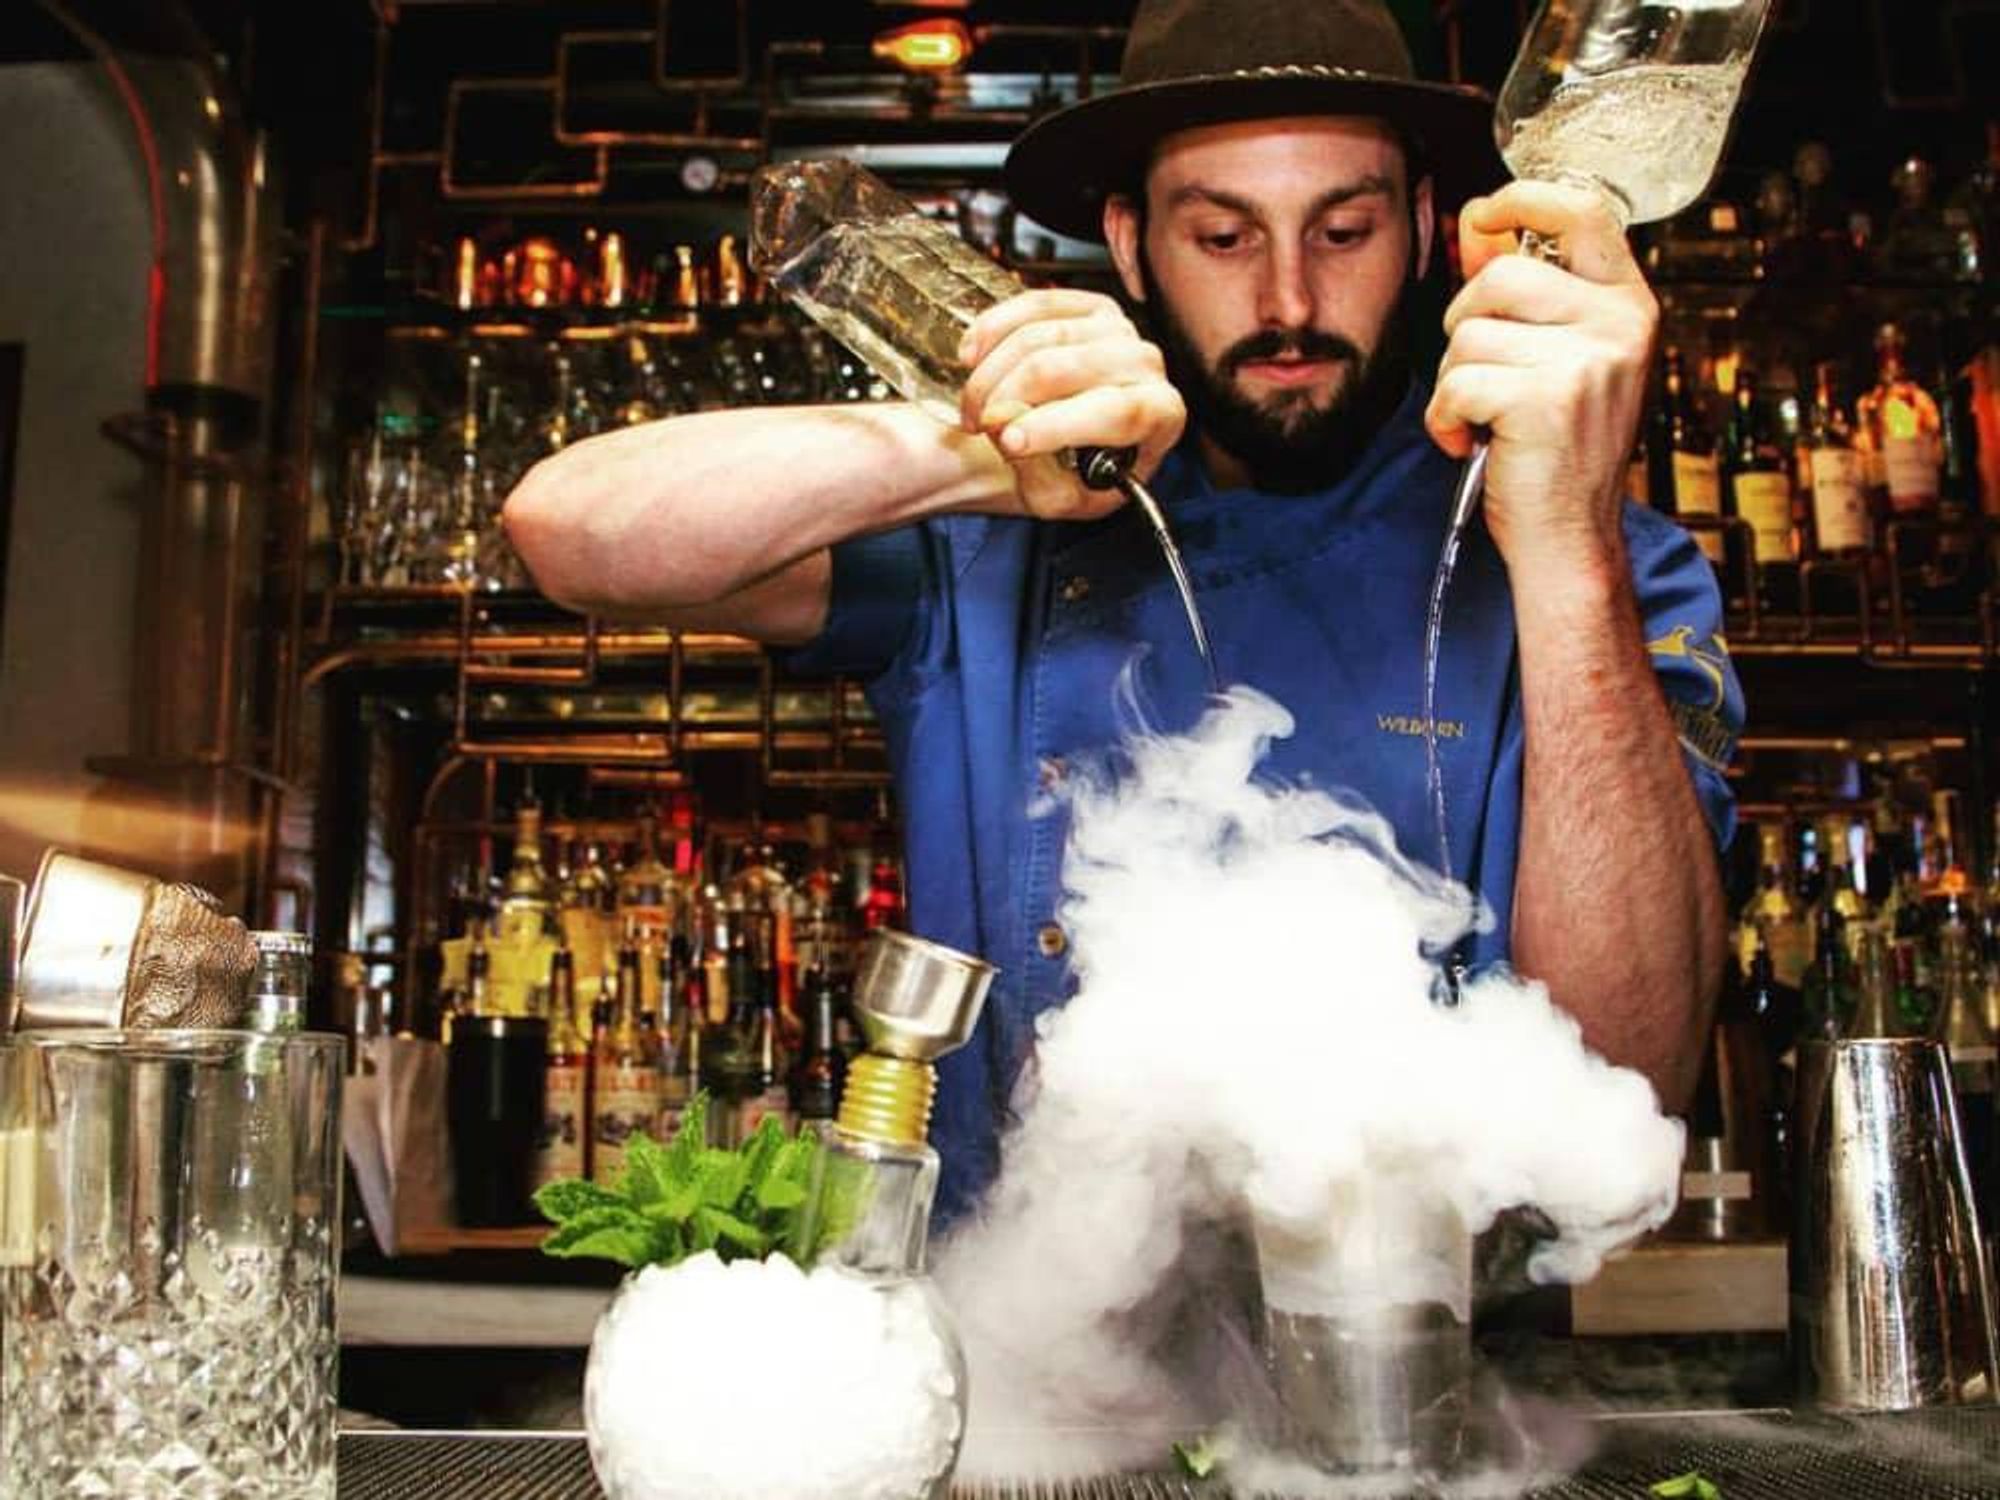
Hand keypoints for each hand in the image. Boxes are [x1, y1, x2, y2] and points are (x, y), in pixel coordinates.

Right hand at [958, 289, 1185, 520]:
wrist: (1062, 443)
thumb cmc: (1071, 474)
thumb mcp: (1056, 498)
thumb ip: (1039, 474)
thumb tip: (1010, 433)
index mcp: (1160, 416)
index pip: (1119, 412)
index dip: (1058, 425)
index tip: (1009, 442)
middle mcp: (1146, 365)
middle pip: (1069, 368)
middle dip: (1009, 398)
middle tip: (979, 427)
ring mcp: (1118, 329)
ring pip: (1041, 337)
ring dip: (992, 375)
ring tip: (973, 408)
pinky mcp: (1087, 305)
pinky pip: (1032, 305)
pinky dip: (992, 330)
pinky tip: (971, 358)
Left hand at [1424, 181, 1657, 580]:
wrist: (1569, 536)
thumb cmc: (1555, 451)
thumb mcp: (1555, 358)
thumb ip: (1523, 291)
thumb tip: (1478, 223)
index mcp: (1628, 305)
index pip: (1583, 212)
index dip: (1523, 198)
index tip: (1483, 214)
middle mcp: (1619, 325)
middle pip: (1501, 275)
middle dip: (1464, 323)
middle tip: (1481, 374)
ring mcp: (1587, 361)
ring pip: (1469, 331)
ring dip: (1454, 378)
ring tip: (1484, 415)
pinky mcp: (1546, 399)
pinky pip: (1456, 381)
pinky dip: (1445, 418)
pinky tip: (1472, 442)